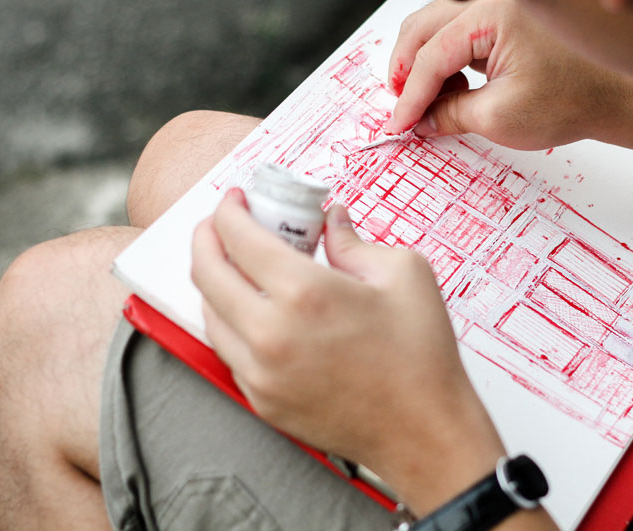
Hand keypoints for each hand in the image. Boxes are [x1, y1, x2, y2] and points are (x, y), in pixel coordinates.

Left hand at [191, 188, 506, 511]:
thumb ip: (354, 240)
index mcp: (305, 293)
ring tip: (237, 265)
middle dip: (207, 237)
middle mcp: (271, 334)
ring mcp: (260, 373)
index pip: (238, 237)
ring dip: (214, 280)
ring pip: (209, 314)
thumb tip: (331, 221)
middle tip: (223, 225)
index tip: (236, 201)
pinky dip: (230, 321)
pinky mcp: (262, 401)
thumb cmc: (420, 356)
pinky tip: (252, 310)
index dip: (229, 210)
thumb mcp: (404, 273)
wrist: (424, 430)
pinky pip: (227, 351)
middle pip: (207, 272)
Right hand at [386, 0, 632, 149]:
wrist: (618, 94)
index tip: (399, 122)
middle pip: (424, 26)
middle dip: (407, 70)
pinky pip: (461, 7)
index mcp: (492, 13)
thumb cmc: (575, 100)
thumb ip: (449, 115)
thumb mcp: (500, 117)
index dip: (409, 95)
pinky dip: (447, 36)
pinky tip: (453, 66)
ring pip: (437, 13)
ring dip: (424, 52)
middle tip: (404, 107)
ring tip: (429, 91)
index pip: (430, 54)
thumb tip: (420, 119)